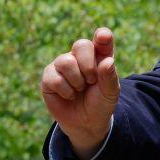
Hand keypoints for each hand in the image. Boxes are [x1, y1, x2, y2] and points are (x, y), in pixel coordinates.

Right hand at [40, 27, 120, 154]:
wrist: (85, 124)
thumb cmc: (100, 103)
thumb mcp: (110, 93)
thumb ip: (110, 77)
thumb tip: (107, 62)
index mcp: (99, 55)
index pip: (101, 39)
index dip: (102, 36)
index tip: (103, 37)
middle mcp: (80, 56)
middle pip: (81, 45)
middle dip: (88, 66)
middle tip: (92, 81)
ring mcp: (62, 64)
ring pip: (66, 61)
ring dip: (77, 80)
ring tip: (80, 89)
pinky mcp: (49, 76)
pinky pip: (55, 78)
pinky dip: (65, 91)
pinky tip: (69, 96)